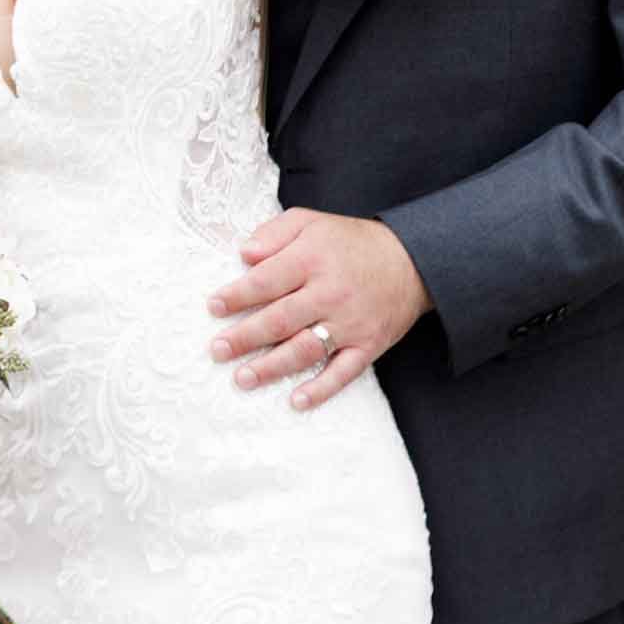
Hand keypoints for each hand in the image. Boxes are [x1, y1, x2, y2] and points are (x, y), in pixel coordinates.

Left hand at [207, 209, 431, 410]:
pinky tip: (296, 401)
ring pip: (305, 350)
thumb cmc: (350, 242)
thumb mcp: (311, 222)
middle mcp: (329, 292)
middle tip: (217, 350)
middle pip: (280, 320)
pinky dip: (321, 389)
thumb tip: (243, 253)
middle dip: (244, 337)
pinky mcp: (368, 345)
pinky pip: (343, 372)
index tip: (213, 307)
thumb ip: (274, 233)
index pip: (266, 280)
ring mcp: (350, 322)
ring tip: (242, 378)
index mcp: (312, 259)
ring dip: (271, 367)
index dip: (237, 296)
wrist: (411, 260)